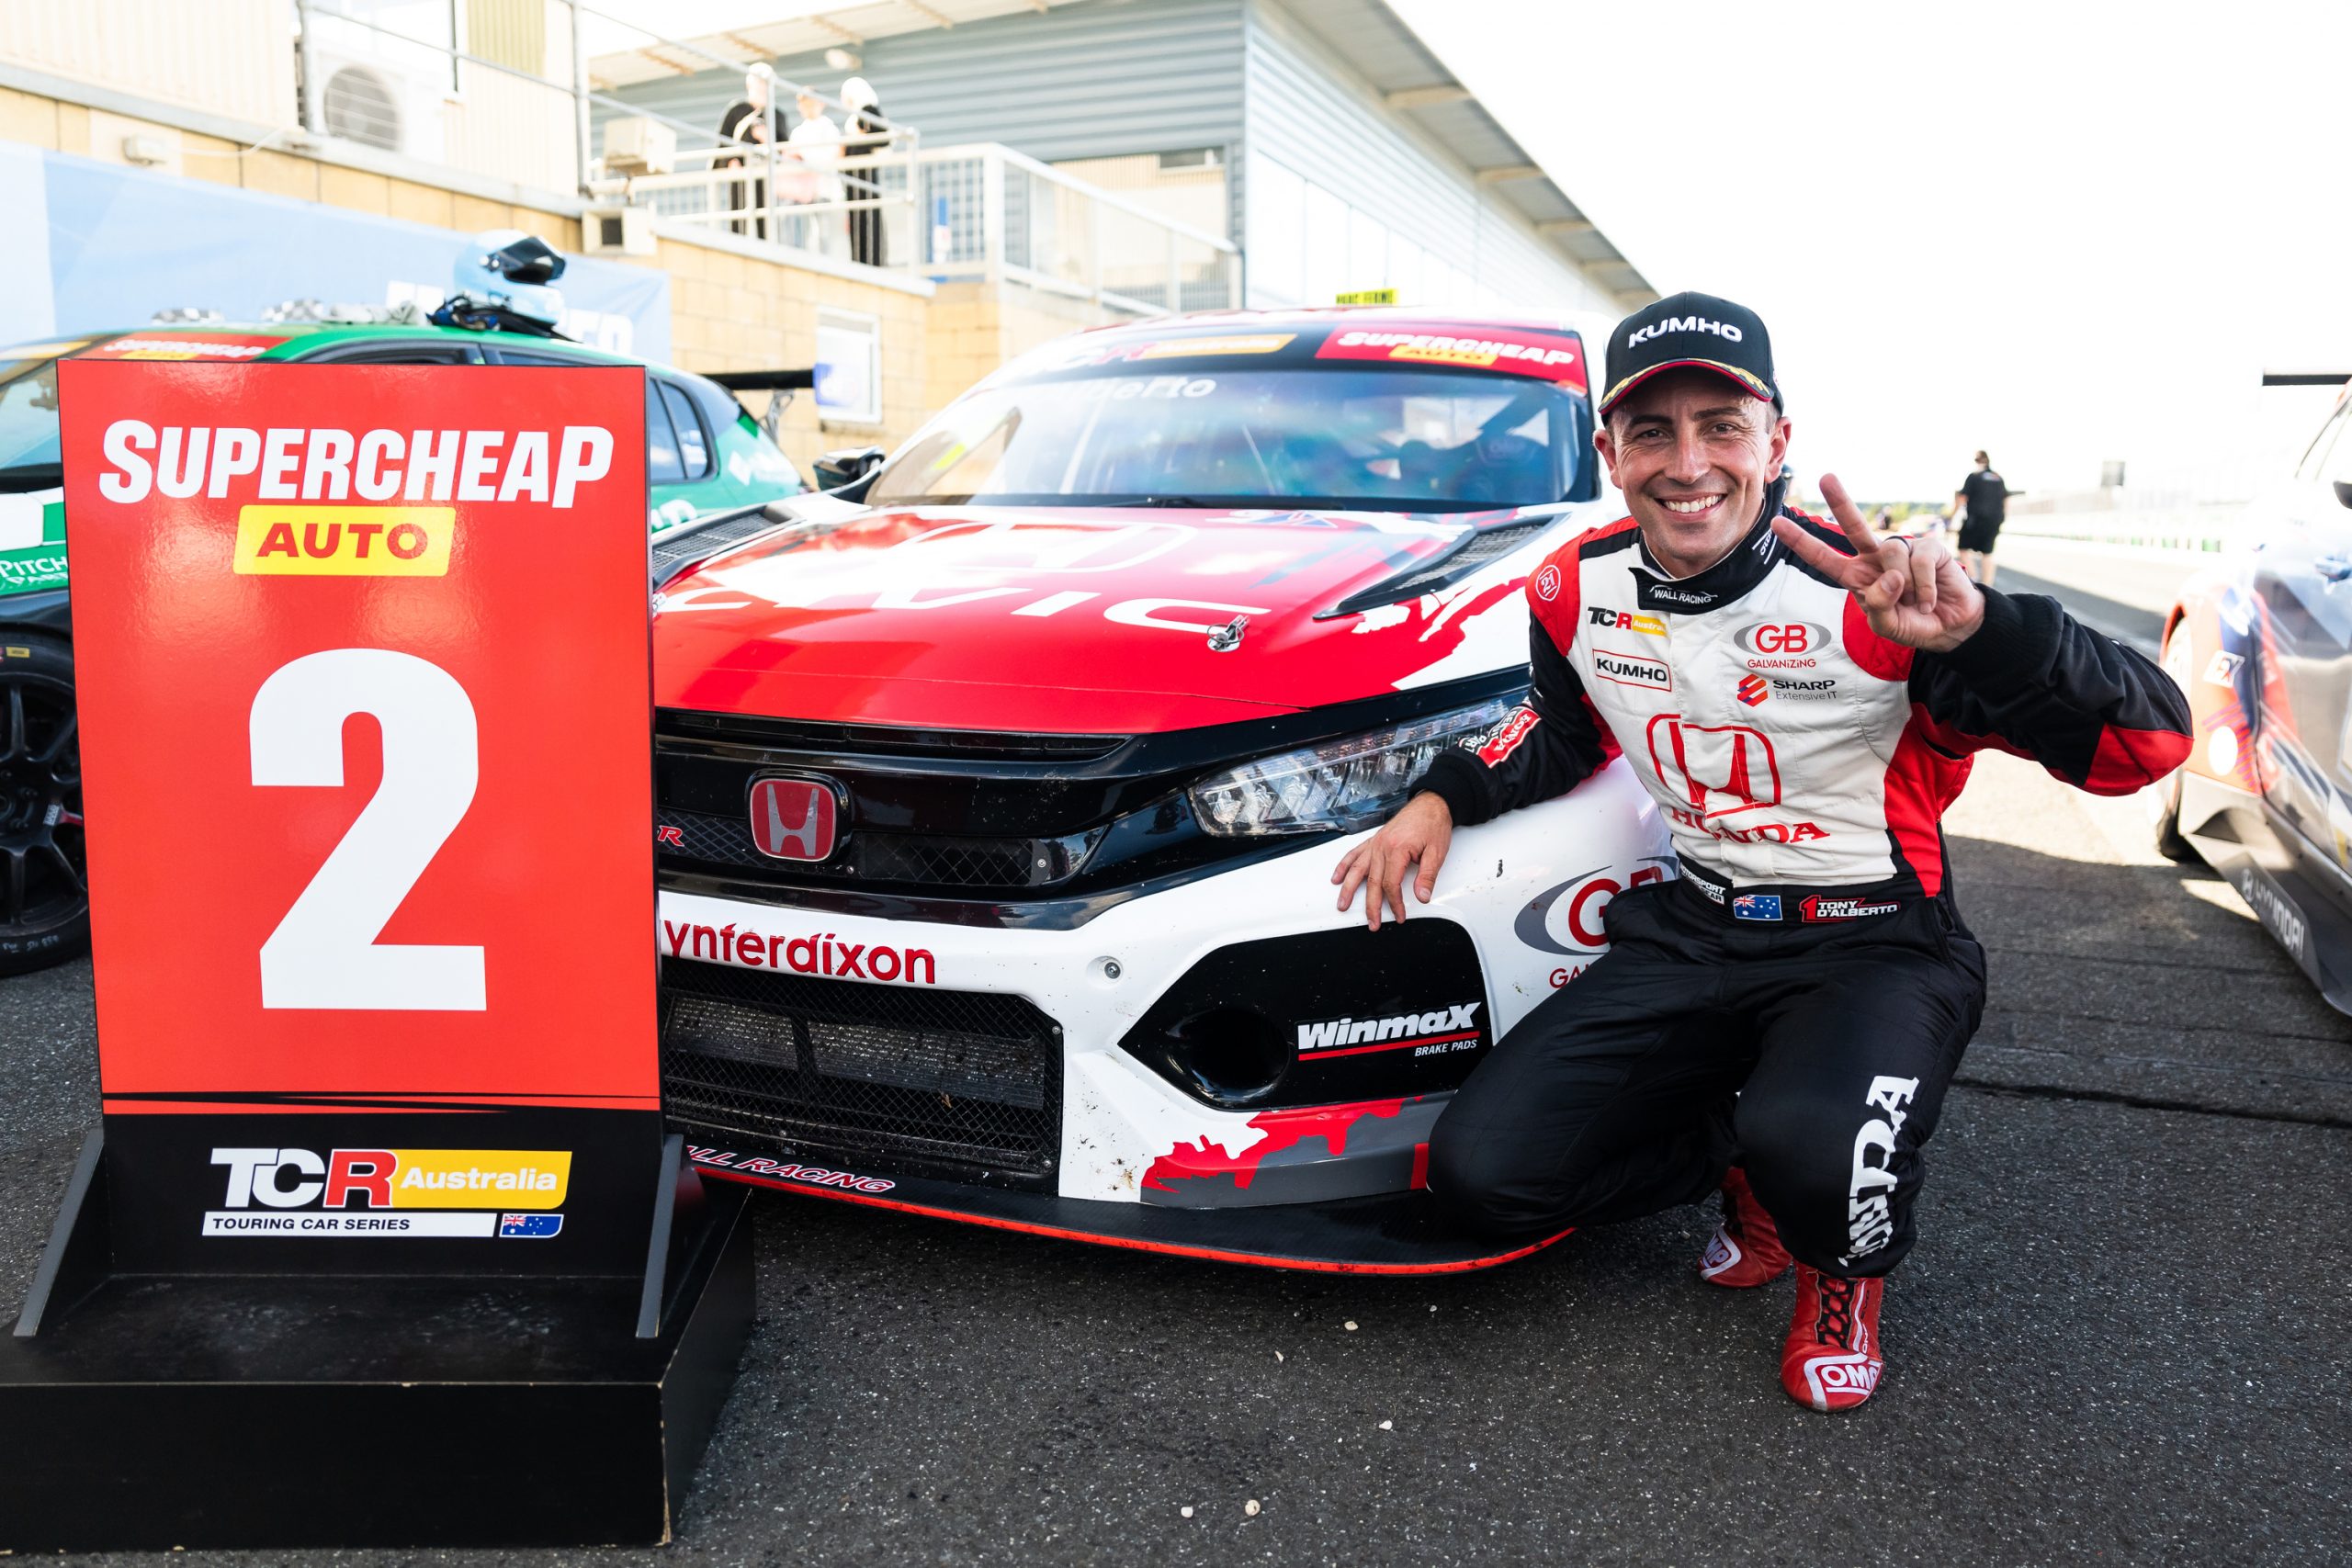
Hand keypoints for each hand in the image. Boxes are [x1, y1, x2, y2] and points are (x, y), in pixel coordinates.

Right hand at [1331, 792, 1453, 929]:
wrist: (1431, 804)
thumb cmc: (1434, 824)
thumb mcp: (1437, 852)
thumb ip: (1427, 876)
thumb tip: (1422, 895)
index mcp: (1397, 849)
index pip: (1391, 884)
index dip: (1395, 903)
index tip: (1399, 914)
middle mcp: (1382, 846)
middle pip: (1372, 882)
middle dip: (1371, 906)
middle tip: (1372, 922)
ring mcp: (1376, 843)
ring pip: (1357, 870)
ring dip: (1348, 889)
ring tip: (1342, 904)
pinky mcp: (1374, 840)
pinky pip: (1354, 854)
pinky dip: (1344, 866)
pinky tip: (1337, 877)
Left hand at [1772, 474, 1984, 651]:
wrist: (1951, 627)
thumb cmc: (1913, 624)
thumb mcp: (1887, 626)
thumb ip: (1879, 607)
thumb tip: (1890, 577)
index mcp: (1856, 576)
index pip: (1823, 558)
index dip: (1801, 542)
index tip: (1776, 523)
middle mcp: (1874, 558)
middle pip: (1853, 527)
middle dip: (1840, 501)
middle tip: (1825, 477)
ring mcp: (1901, 551)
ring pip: (1891, 552)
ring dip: (1905, 587)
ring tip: (1916, 603)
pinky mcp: (1928, 548)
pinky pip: (1918, 561)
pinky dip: (1925, 588)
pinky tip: (1929, 599)